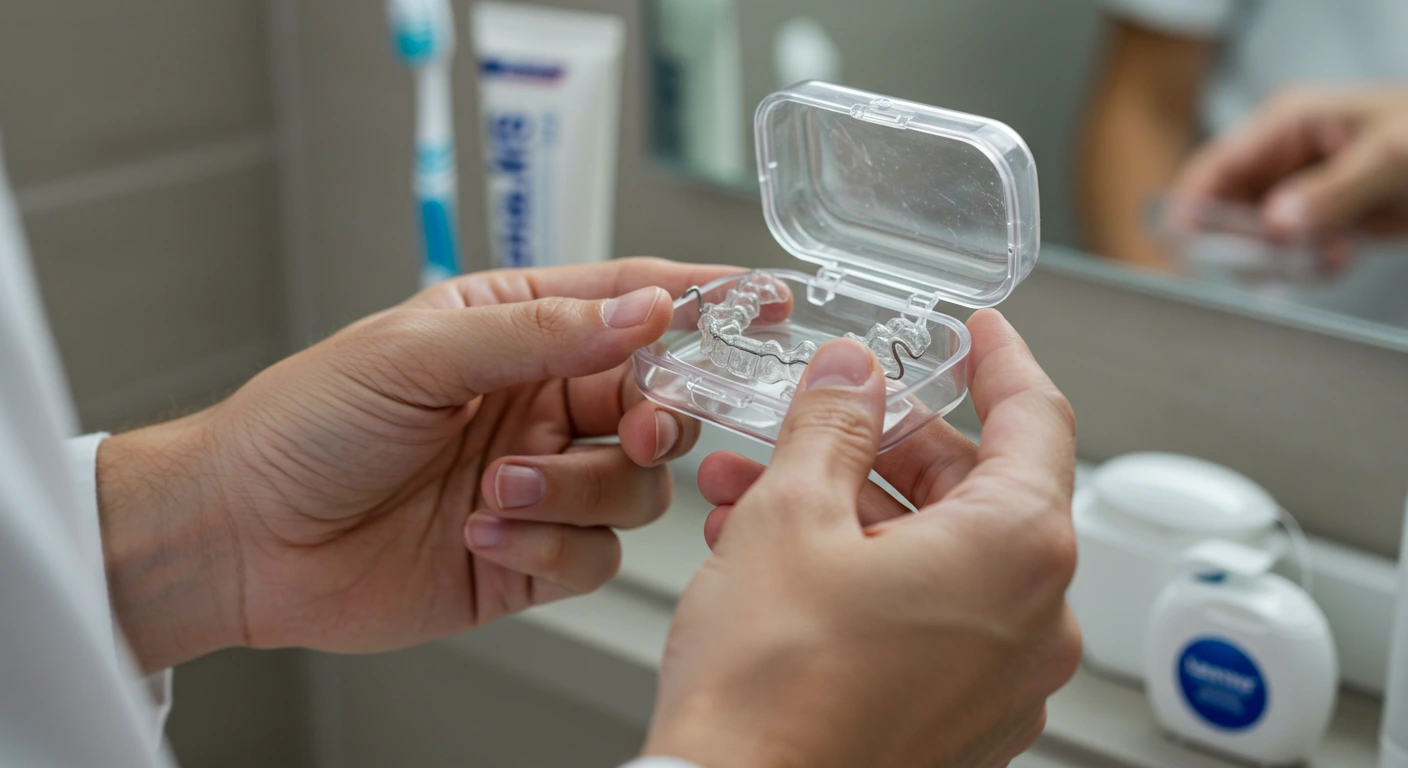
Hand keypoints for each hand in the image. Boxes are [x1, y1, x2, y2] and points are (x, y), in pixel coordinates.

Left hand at [97, 258, 737, 670]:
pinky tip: (485, 536)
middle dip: (655, 418)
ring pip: (635, 487)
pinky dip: (550, 547)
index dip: (702, 298)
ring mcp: (541, 483)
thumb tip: (645, 311)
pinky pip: (594, 556)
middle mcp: (540, 406)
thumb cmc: (305, 425)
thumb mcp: (416, 352)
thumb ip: (541, 332)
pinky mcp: (529, 556)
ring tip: (498, 492)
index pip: (630, 302)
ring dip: (578, 491)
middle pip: (655, 403)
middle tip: (633, 430)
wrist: (243, 538)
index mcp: (517, 333)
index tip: (764, 300)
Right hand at [643, 310, 1080, 767]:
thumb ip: (833, 424)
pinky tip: (780, 559)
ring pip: (938, 554)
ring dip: (852, 510)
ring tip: (757, 493)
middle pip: (978, 488)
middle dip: (884, 445)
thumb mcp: (790, 515)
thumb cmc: (770, 693)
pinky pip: (926, 615)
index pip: (1037, 418)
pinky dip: (865, 573)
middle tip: (822, 418)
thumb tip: (851, 377)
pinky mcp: (959, 719)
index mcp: (1017, 552)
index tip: (976, 333)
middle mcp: (1031, 621)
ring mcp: (999, 680)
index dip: (998, 360)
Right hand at [1174, 86, 1407, 243]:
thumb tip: (1277, 223)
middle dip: (1242, 242)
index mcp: (1287, 122)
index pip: (1215, 165)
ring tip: (1319, 257)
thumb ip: (1333, 190)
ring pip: (1255, 236)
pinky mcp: (1320, 216)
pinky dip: (1305, 265)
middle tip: (1269, 264)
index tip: (1181, 247)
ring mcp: (1300, 187)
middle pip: (1226, 207)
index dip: (1189, 206)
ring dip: (1278, 259)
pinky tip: (1336, 259)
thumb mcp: (1391, 158)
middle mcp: (1284, 155)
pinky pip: (1289, 251)